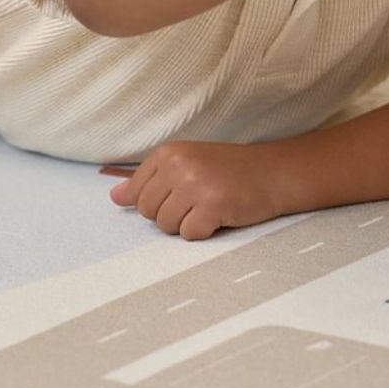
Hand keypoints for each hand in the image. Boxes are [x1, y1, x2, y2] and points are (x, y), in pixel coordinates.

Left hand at [109, 140, 282, 239]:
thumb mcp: (187, 164)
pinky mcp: (212, 206)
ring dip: (188, 223)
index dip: (159, 201)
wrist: (274, 172)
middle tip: (200, 199)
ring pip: (166, 226)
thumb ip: (150, 180)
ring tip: (210, 205)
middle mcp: (179, 165)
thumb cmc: (230, 169)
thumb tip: (114, 198)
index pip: (137, 193)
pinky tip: (221, 214)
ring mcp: (195, 185)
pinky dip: (205, 231)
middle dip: (172, 214)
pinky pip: (190, 235)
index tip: (183, 191)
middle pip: (148, 212)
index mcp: (169, 152)